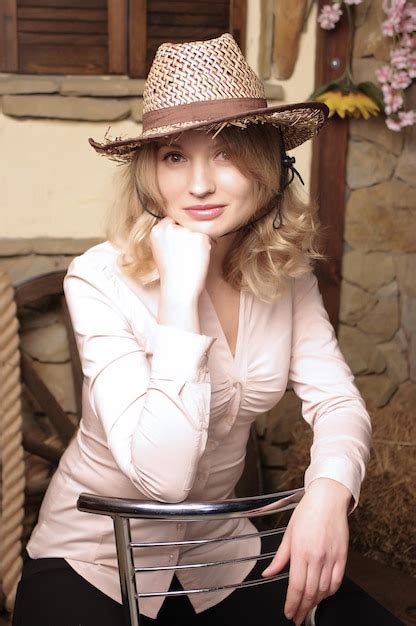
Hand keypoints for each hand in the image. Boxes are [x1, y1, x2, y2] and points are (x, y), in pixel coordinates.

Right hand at [150, 216, 212, 301]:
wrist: (178, 288)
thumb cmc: (171, 275)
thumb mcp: (160, 252)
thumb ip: (166, 237)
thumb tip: (177, 227)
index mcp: (157, 231)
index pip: (171, 222)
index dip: (177, 233)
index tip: (179, 246)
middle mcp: (170, 228)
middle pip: (185, 226)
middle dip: (188, 238)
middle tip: (185, 257)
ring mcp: (185, 232)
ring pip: (196, 232)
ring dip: (197, 243)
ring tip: (190, 260)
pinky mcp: (199, 237)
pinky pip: (207, 239)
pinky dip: (206, 248)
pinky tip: (198, 260)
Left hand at [262, 478, 350, 624]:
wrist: (328, 499)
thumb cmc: (307, 512)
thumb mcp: (288, 533)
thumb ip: (279, 557)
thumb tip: (268, 572)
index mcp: (300, 550)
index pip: (296, 586)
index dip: (292, 604)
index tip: (289, 613)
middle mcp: (317, 556)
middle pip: (310, 592)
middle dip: (302, 608)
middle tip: (297, 617)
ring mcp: (331, 558)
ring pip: (324, 590)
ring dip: (315, 602)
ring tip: (307, 607)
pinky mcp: (343, 557)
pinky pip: (337, 582)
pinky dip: (329, 592)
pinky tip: (323, 594)